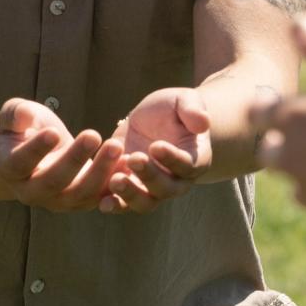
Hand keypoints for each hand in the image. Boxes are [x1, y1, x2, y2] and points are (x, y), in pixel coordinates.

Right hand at [0, 98, 123, 210]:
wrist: (33, 154)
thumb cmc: (23, 128)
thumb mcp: (15, 115)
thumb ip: (16, 114)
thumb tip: (25, 114)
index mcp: (10, 168)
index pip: (21, 162)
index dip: (36, 149)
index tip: (54, 132)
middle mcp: (32, 191)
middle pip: (53, 181)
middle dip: (74, 159)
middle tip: (93, 134)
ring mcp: (57, 201)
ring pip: (80, 194)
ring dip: (100, 172)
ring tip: (116, 145)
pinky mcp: (81, 202)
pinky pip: (100, 197)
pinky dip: (115, 181)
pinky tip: (128, 160)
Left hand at [100, 87, 212, 214]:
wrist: (153, 121)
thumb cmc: (173, 110)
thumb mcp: (183, 100)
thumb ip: (192, 109)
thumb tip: (203, 123)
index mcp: (196, 159)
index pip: (187, 164)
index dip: (172, 158)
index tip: (156, 146)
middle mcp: (178, 181)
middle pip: (166, 188)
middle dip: (150, 176)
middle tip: (134, 158)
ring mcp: (154, 190)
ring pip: (146, 202)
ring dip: (131, 195)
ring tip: (116, 181)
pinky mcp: (132, 190)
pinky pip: (124, 204)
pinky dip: (115, 204)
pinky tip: (102, 201)